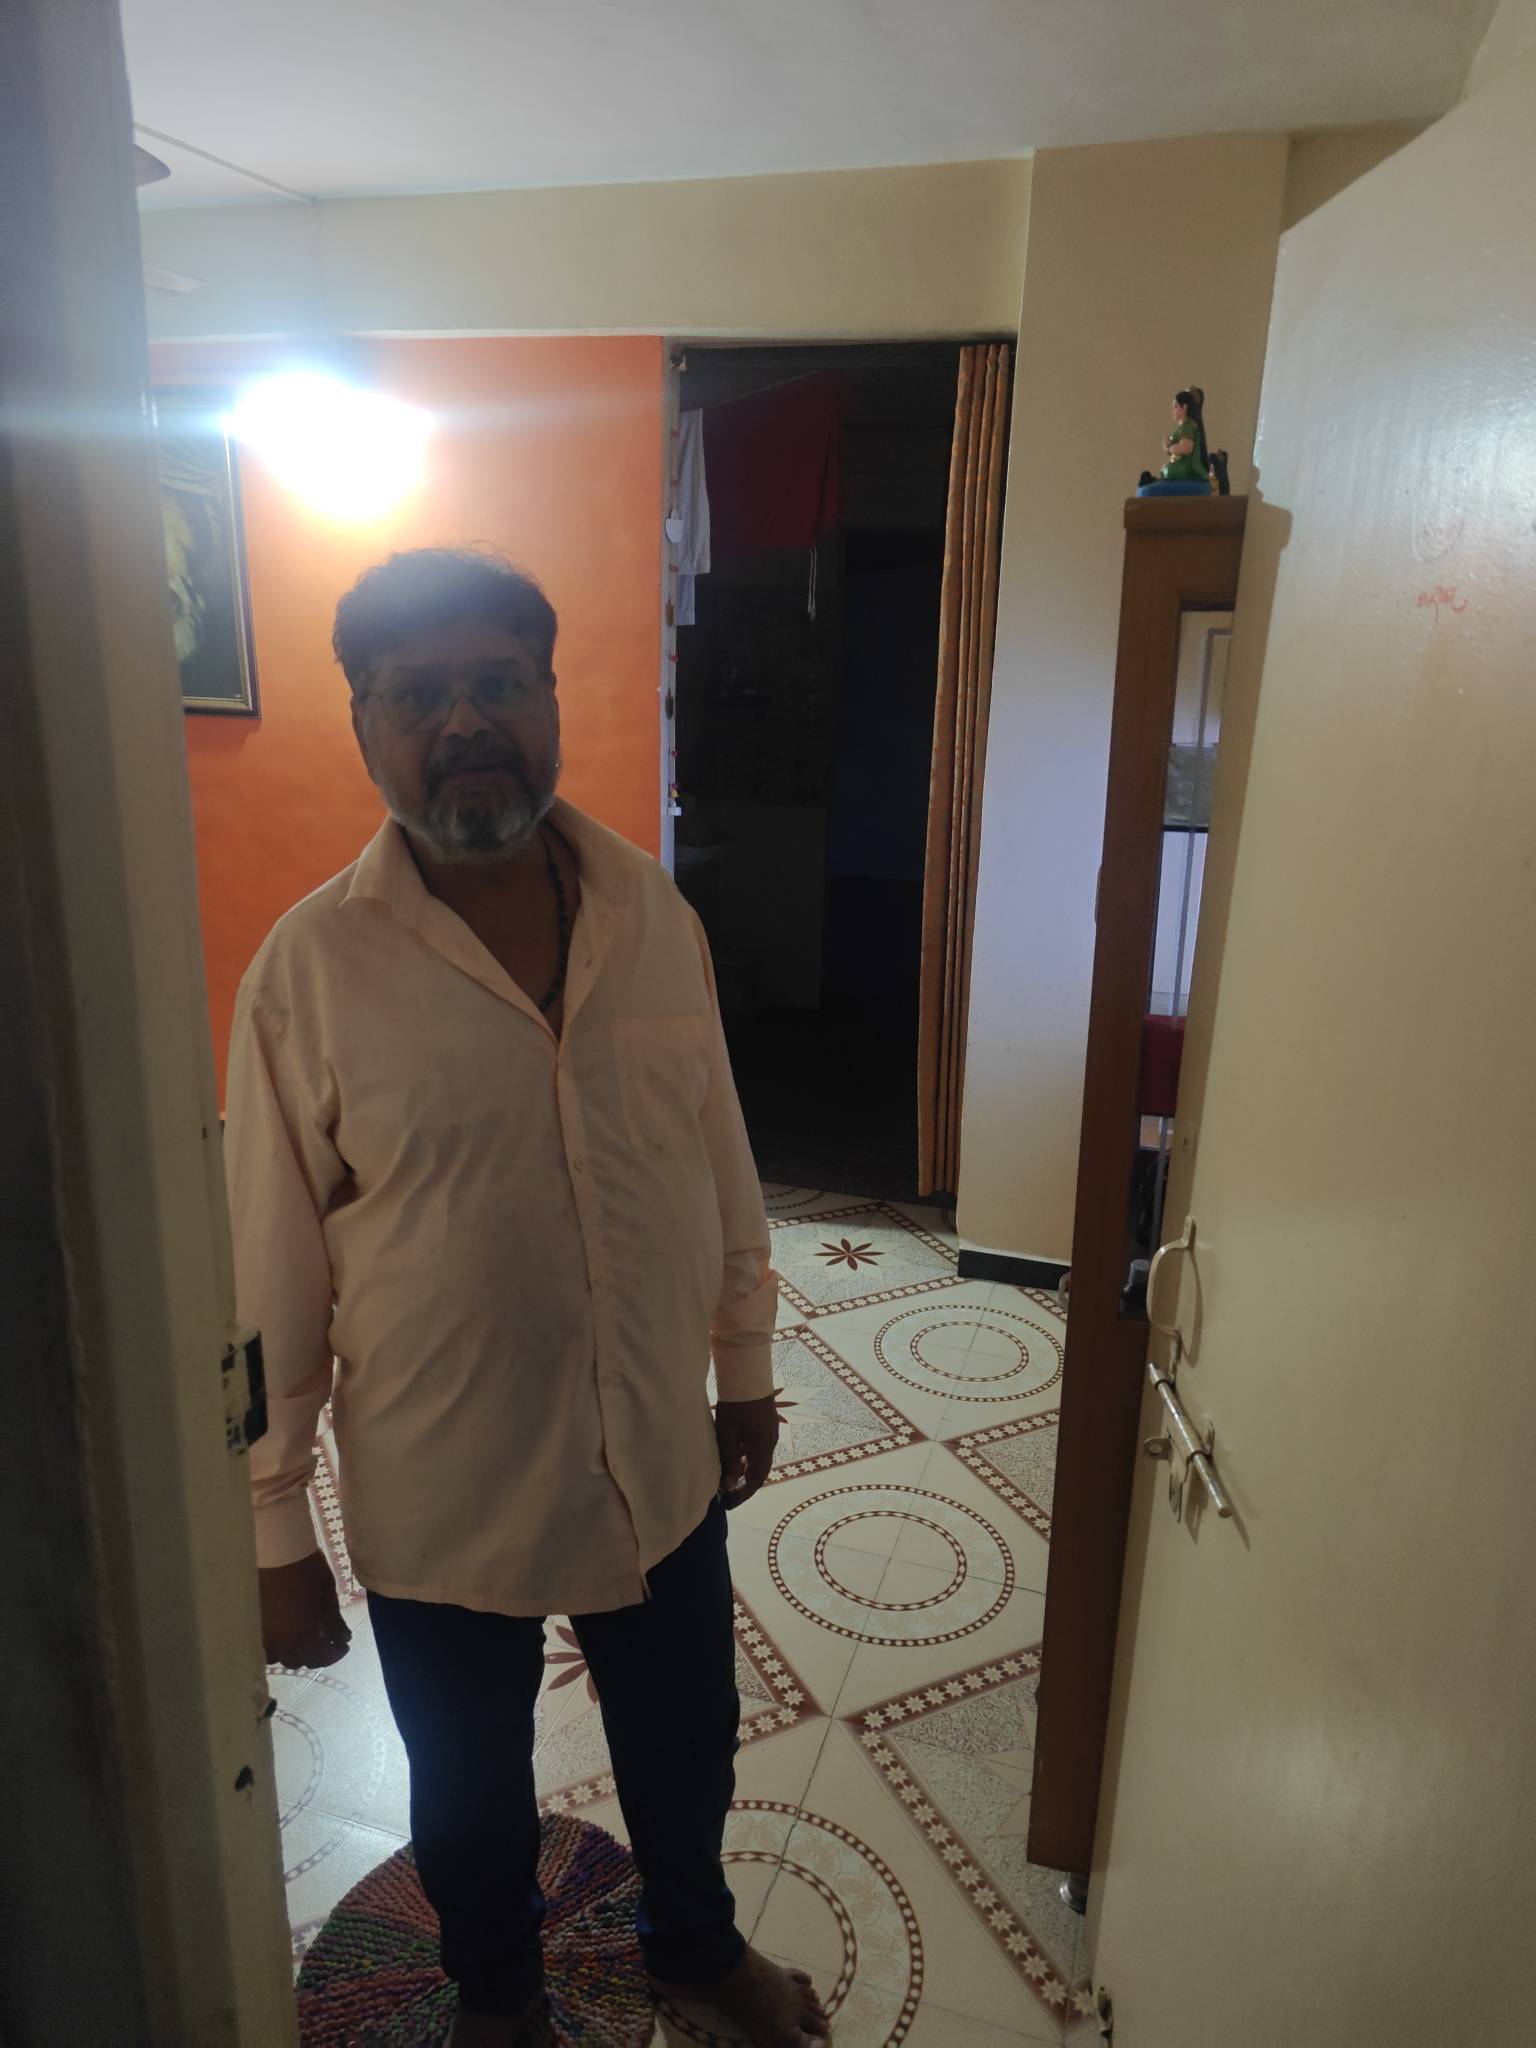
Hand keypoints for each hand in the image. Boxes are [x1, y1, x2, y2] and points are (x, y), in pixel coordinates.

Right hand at [259, 1549, 350, 1669]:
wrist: (278, 1552)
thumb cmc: (308, 1570)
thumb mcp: (328, 1596)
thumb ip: (334, 1622)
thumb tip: (343, 1638)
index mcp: (304, 1634)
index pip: (321, 1657)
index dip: (335, 1653)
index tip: (343, 1645)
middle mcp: (282, 1641)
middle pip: (300, 1661)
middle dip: (316, 1655)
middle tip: (326, 1642)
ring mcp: (265, 1635)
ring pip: (280, 1658)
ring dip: (294, 1654)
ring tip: (304, 1640)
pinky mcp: (254, 1626)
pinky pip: (265, 1648)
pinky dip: (276, 1648)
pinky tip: (285, 1637)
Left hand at [714, 1395, 779, 1508]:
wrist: (748, 1375)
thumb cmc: (735, 1404)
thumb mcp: (727, 1434)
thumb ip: (730, 1460)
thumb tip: (730, 1485)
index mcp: (763, 1448)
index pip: (755, 1480)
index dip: (742, 1494)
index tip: (728, 1504)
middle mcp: (771, 1444)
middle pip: (760, 1472)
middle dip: (744, 1486)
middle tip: (728, 1495)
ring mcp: (770, 1433)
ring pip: (759, 1460)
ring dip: (746, 1472)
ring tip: (728, 1479)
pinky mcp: (766, 1425)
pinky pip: (759, 1449)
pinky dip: (748, 1459)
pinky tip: (735, 1458)